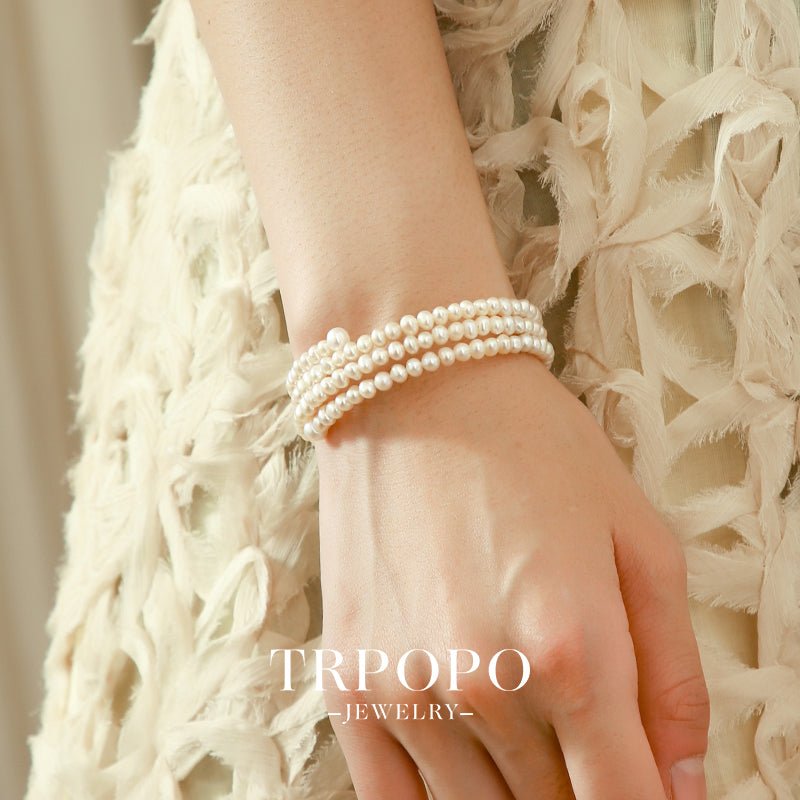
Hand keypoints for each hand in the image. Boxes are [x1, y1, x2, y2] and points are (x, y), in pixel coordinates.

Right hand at [314, 353, 708, 798]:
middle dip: (581, 783)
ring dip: (514, 786)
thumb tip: (679, 788)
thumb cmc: (533, 448)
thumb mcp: (639, 541)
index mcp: (573, 650)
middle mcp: (482, 686)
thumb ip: (674, 678)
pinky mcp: (347, 680)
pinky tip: (460, 763)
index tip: (639, 790)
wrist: (415, 389)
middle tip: (579, 730)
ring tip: (519, 715)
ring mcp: (403, 688)